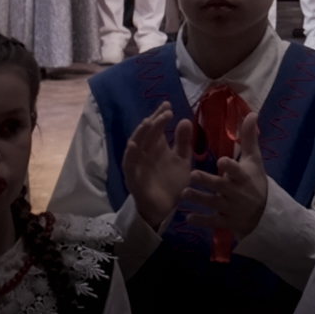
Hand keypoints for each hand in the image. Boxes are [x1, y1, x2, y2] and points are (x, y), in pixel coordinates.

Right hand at [121, 103, 193, 229]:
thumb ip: (183, 142)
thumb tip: (185, 120)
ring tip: (148, 122)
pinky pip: (129, 165)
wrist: (166, 209)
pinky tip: (133, 145)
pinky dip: (129, 155)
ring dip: (140, 134)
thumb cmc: (172, 182)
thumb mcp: (182, 161)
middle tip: (165, 112)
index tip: (168, 104)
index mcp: (157, 147)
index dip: (160, 116)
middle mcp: (145, 153)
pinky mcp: (133, 178)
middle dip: (154, 122)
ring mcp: (138, 165)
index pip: (156, 128)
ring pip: (135, 146)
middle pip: (146, 134)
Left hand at [181, 110, 268, 240]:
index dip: (230, 166)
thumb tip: (251, 113)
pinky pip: (212, 221)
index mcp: (243, 176)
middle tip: (192, 174)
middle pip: (220, 186)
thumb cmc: (255, 180)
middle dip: (207, 181)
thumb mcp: (254, 160)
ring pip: (213, 203)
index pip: (237, 170)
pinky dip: (200, 220)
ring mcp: (230, 208)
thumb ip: (249, 138)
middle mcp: (236, 192)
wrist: (264, 211)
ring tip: (184, 193)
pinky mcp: (225, 221)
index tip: (221, 161)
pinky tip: (187, 218)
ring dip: (198, 199)